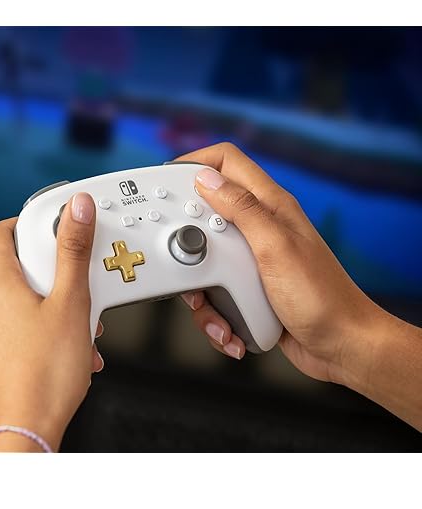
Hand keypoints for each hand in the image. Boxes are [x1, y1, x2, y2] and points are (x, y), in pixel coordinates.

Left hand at [0, 193, 102, 451]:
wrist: (20, 434)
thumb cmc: (44, 376)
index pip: (1, 231)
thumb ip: (72, 250)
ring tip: (74, 331)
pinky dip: (28, 329)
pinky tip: (56, 350)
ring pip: (9, 301)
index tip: (51, 231)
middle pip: (11, 268)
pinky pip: (1, 327)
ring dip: (42, 307)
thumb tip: (75, 209)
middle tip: (76, 293)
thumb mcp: (71, 304)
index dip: (28, 225)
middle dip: (48, 277)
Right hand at [175, 143, 386, 384]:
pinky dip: (215, 315)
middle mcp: (259, 228)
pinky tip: (231, 329)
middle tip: (184, 261)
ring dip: (200, 291)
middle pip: (204, 215)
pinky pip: (214, 292)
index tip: (167, 182)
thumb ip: (242, 209)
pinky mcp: (247, 287)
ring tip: (216, 312)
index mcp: (269, 207)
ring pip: (203, 260)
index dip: (195, 163)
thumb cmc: (322, 298)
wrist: (341, 346)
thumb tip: (207, 179)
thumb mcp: (276, 247)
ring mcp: (251, 259)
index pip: (227, 162)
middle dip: (187, 243)